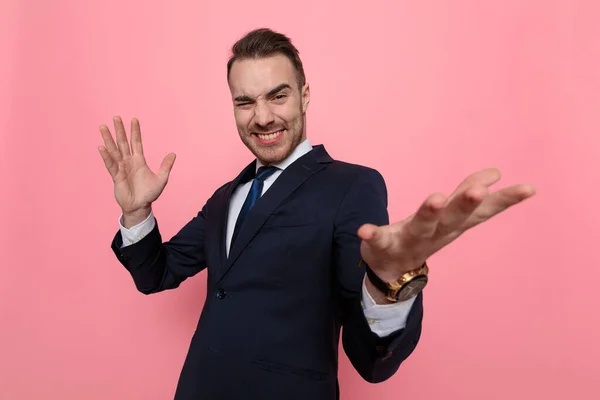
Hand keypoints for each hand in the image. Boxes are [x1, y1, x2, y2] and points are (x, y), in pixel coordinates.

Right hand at [98, 116, 175, 214]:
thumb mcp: (161, 179)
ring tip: (103, 127)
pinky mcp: (116, 176)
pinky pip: (110, 164)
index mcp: (139, 160)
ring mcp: (121, 168)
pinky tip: (102, 147)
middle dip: (120, 130)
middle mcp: (129, 161)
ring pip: (114, 150)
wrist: (140, 206)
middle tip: (116, 117)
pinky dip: (106, 156)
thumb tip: (173, 154)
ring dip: (109, 139)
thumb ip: (166, 167)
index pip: (136, 142)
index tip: (134, 119)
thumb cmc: (150, 194)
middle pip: (123, 142)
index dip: (135, 131)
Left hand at [358, 168, 535, 282]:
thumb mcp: (450, 216)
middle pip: (455, 218)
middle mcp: (436, 233)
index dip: (505, 200)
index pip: (483, 211)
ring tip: (435, 198)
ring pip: (421, 227)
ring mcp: (411, 240)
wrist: (393, 271)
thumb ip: (469, 193)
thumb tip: (495, 172)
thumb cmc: (425, 235)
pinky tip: (364, 228)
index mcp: (454, 224)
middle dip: (467, 204)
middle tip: (479, 191)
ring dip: (429, 213)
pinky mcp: (384, 245)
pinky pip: (378, 239)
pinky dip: (372, 235)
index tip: (529, 188)